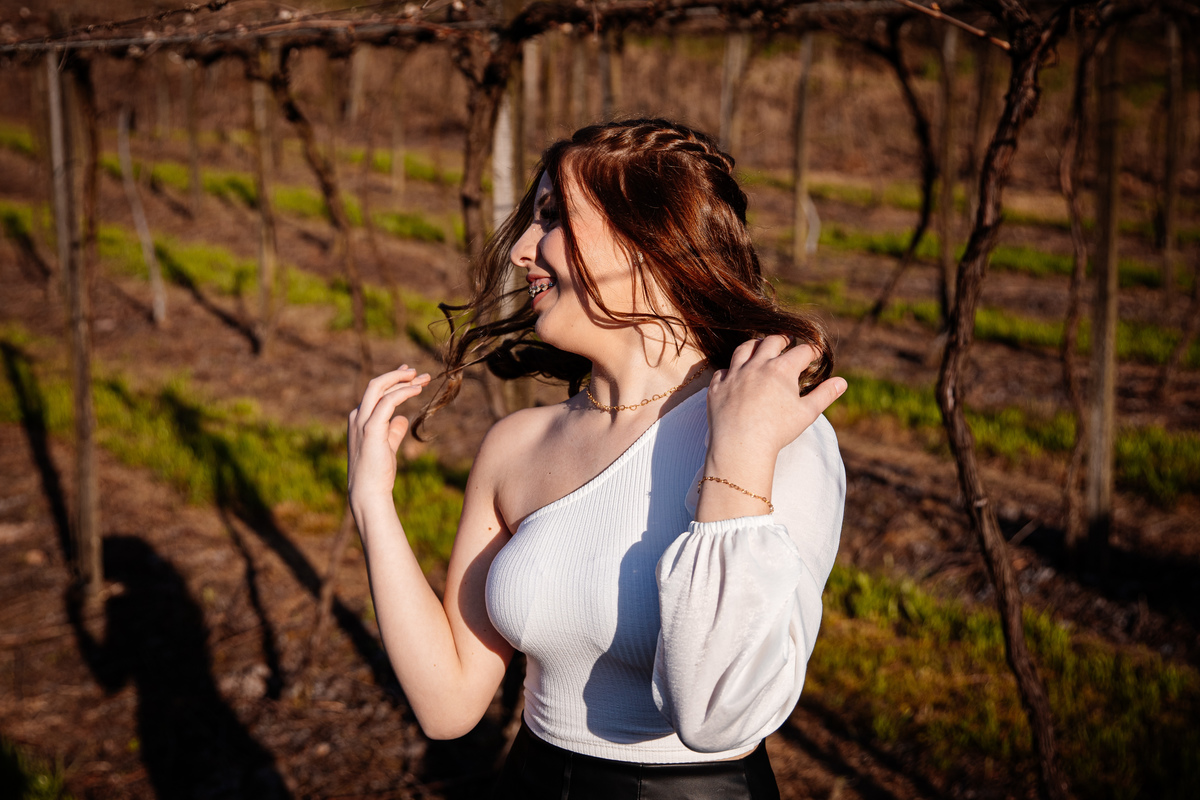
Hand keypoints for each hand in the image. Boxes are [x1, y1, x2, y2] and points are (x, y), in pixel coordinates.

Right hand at [348, 365, 431, 504]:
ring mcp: (362, 421)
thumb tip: (403, 418)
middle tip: (419, 372)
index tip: (410, 375)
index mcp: (359, 419)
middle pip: (377, 385)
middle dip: (398, 375)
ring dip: (402, 380)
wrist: (369, 492)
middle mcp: (357, 416)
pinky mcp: (371, 429)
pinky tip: (417, 390)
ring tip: (423, 378)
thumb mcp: (387, 446)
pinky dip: (403, 392)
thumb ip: (393, 431)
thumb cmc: (378, 473)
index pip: (376, 393)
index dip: (393, 381)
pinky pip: (387, 402)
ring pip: (379, 388)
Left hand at [706, 336, 845, 461]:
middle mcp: (757, 365)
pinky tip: (735, 373)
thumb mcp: (807, 413)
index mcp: (782, 369)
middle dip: (783, 339)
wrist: (741, 446)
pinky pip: (723, 371)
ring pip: (744, 349)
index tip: (814, 354)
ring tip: (760, 346)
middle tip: (788, 341)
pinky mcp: (717, 387)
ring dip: (755, 345)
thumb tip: (842, 382)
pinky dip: (731, 369)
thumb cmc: (777, 431)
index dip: (811, 351)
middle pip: (772, 341)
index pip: (802, 351)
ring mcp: (735, 374)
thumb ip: (824, 395)